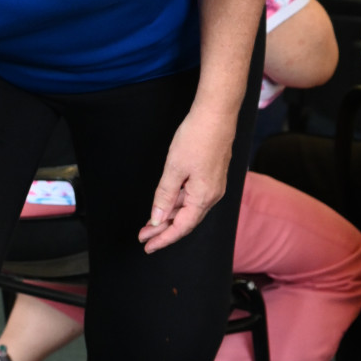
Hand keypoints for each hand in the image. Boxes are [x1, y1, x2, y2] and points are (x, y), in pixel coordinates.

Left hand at [140, 99, 236, 251]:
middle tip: (143, 237)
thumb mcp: (174, 169)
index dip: (164, 239)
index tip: (148, 247)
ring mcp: (213, 185)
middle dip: (164, 230)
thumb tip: (158, 219)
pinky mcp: (211, 176)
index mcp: (203, 197)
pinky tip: (166, 204)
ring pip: (189, 209)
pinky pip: (193, 197)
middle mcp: (212, 195)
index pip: (182, 227)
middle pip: (186, 221)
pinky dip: (178, 203)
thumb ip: (165, 196)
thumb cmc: (196, 138)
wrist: (216, 114)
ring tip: (150, 223)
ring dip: (170, 216)